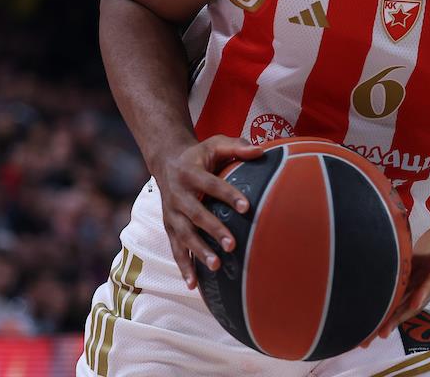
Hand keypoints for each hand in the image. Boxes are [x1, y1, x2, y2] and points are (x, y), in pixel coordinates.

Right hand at [153, 134, 262, 287]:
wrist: (167, 162)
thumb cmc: (200, 154)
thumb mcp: (216, 144)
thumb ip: (237, 146)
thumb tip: (261, 150)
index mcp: (190, 173)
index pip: (211, 185)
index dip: (228, 195)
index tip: (247, 207)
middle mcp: (177, 195)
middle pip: (196, 214)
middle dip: (213, 230)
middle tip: (232, 245)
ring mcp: (171, 213)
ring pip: (183, 236)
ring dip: (198, 252)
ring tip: (216, 266)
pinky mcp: (169, 227)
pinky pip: (175, 248)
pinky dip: (183, 266)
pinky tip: (193, 284)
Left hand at [363, 194, 429, 345]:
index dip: (425, 291)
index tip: (414, 303)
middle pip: (414, 301)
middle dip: (398, 318)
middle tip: (380, 334)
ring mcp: (421, 278)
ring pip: (403, 302)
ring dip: (387, 318)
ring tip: (365, 339)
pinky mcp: (413, 275)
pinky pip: (398, 293)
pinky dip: (385, 306)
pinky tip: (368, 319)